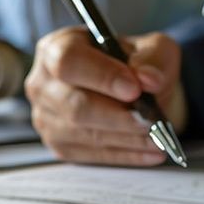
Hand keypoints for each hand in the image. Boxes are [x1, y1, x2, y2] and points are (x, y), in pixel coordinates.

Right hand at [25, 26, 186, 165]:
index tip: (134, 89)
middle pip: (75, 105)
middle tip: (150, 121)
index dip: (101, 76)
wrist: (135, 91)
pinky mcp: (60, 146)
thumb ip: (153, 58)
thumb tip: (149, 80)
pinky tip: (152, 151)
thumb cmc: (136, 64)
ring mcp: (47, 118)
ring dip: (127, 139)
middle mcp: (44, 83)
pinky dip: (127, 154)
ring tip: (159, 137)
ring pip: (86, 134)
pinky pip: (94, 155)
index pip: (69, 61)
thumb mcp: (153, 48)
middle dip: (118, 117)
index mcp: (57, 48)